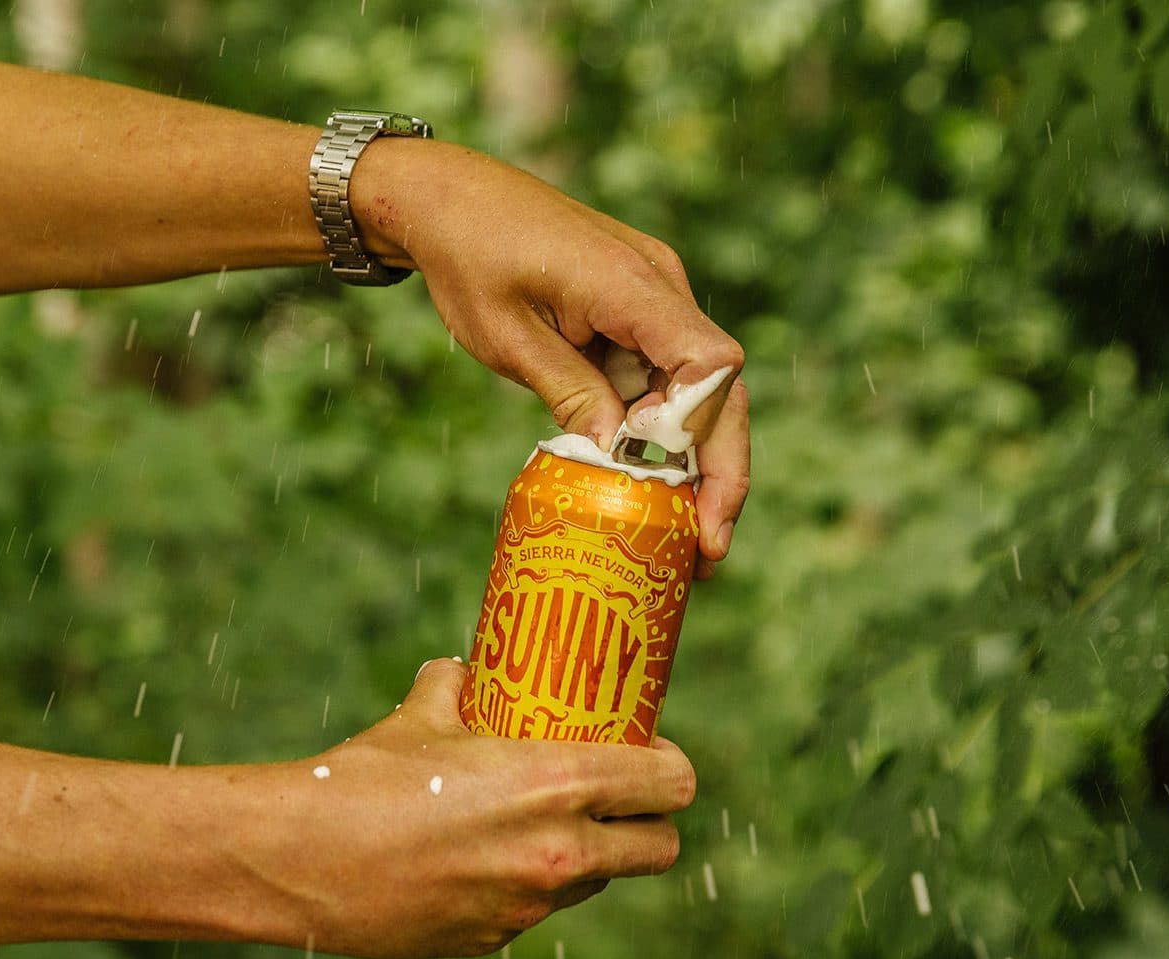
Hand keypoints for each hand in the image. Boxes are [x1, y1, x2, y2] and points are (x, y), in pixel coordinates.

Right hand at [248, 659, 694, 958]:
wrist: (299, 861)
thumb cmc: (361, 778)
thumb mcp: (417, 717)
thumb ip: (456, 689)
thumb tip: (466, 671)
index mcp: (555, 785)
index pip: (670, 784)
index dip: (669, 767)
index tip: (649, 753)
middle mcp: (558, 853)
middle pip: (660, 848)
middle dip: (649, 823)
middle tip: (616, 798)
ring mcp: (529, 905)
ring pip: (597, 882)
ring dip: (587, 854)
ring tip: (539, 824)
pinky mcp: (492, 939)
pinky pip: (534, 908)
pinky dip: (523, 883)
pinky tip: (475, 859)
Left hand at [352, 141, 750, 568]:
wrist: (447, 199)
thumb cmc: (470, 257)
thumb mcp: (509, 339)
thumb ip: (570, 395)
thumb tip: (619, 460)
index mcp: (632, 284)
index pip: (710, 362)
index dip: (708, 432)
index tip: (688, 493)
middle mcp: (660, 286)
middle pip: (719, 388)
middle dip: (721, 470)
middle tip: (708, 549)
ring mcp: (652, 297)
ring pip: (697, 390)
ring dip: (694, 462)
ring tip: (684, 541)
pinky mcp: (635, 311)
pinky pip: (664, 377)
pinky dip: (661, 433)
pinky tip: (651, 490)